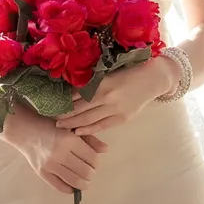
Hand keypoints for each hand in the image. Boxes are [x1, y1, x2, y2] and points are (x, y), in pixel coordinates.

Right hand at [6, 112, 109, 194]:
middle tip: (89, 170)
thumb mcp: (70, 127)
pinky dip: (70, 189)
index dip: (96, 162)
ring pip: (76, 181)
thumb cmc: (49, 125)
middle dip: (91, 173)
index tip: (93, 161)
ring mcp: (50, 165)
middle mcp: (60, 153)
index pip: (92, 158)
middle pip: (86, 171)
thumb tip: (106, 150)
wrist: (24, 129)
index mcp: (69, 139)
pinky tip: (72, 184)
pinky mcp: (42, 173)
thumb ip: (89, 138)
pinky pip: (61, 187)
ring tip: (84, 180)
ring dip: (84, 183)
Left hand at [55, 61, 169, 135]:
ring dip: (72, 124)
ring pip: (88, 119)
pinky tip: (77, 131)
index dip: (63, 101)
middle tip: (51, 118)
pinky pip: (101, 126)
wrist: (152, 79)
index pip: (77, 94)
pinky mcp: (122, 118)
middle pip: (79, 109)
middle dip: (64, 115)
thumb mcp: (108, 72)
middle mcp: (107, 96)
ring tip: (60, 126)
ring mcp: (115, 109)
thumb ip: (92, 81)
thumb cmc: (128, 72)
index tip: (52, 104)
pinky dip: (88, 130)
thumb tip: (71, 89)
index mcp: (102, 82)